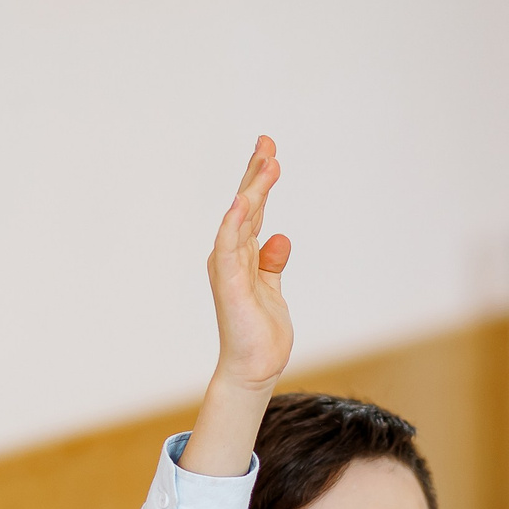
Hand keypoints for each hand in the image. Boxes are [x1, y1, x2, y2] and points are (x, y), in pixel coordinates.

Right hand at [184, 137, 293, 478]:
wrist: (255, 367)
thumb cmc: (260, 331)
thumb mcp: (273, 287)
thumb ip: (273, 261)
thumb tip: (280, 236)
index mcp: (242, 255)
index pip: (253, 210)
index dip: (260, 180)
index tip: (270, 151)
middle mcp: (231, 255)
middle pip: (245, 206)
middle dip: (256, 172)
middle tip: (267, 141)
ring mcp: (228, 267)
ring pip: (240, 218)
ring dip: (253, 189)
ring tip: (266, 161)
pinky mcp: (229, 282)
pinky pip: (230, 245)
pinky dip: (235, 221)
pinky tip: (244, 200)